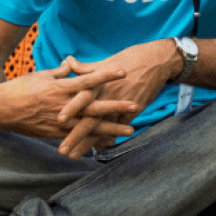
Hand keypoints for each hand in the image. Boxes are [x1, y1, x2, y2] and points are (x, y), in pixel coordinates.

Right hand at [0, 57, 138, 141]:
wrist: (0, 109)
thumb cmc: (21, 87)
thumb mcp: (42, 75)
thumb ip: (61, 72)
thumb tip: (73, 64)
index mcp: (59, 87)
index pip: (87, 80)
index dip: (106, 75)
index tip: (123, 71)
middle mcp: (62, 106)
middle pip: (94, 106)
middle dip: (115, 106)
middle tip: (136, 104)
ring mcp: (59, 122)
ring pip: (90, 126)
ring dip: (111, 128)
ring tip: (130, 130)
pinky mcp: (55, 133)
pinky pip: (78, 138)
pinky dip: (94, 140)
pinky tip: (109, 142)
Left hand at [54, 39, 182, 158]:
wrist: (156, 61)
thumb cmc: (129, 59)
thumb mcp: (105, 62)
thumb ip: (84, 67)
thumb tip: (66, 60)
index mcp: (99, 82)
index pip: (83, 97)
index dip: (71, 108)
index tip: (59, 121)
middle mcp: (108, 95)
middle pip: (90, 118)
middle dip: (75, 136)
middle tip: (62, 151)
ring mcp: (122, 104)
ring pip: (103, 128)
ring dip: (88, 143)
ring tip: (74, 156)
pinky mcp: (134, 110)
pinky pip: (120, 127)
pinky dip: (109, 138)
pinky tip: (99, 149)